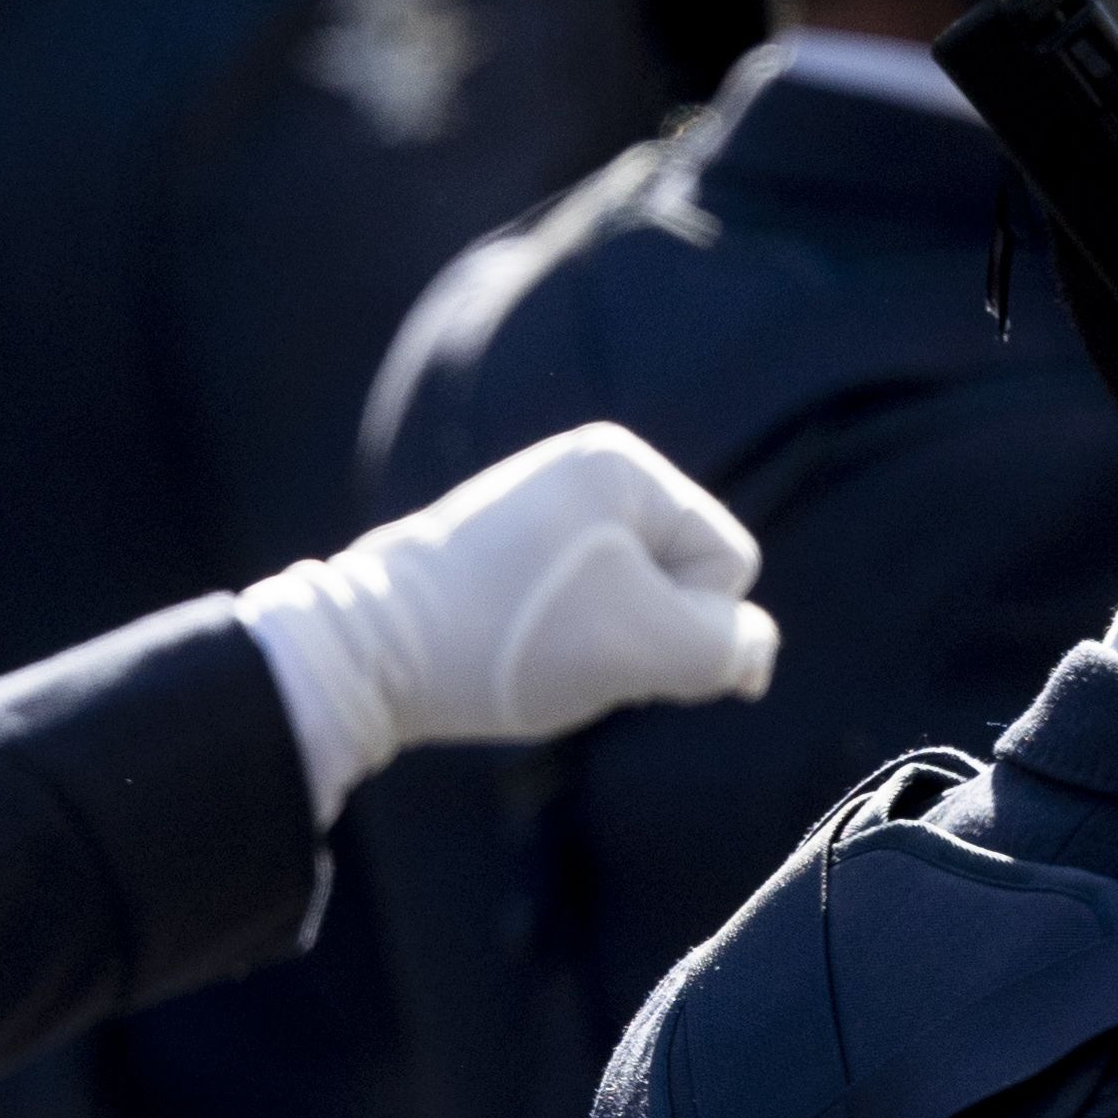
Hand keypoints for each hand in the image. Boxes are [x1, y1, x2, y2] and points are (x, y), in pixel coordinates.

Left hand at [239, 424, 781, 813]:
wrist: (366, 655)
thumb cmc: (514, 638)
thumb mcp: (648, 649)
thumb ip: (729, 648)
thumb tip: (751, 653)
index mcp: (623, 463)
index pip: (727, 562)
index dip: (689, 620)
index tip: (614, 631)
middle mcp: (583, 468)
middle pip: (680, 580)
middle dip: (646, 631)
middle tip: (571, 647)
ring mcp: (539, 508)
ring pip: (630, 602)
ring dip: (604, 644)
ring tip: (534, 650)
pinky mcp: (503, 552)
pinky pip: (578, 606)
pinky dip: (559, 642)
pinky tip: (508, 650)